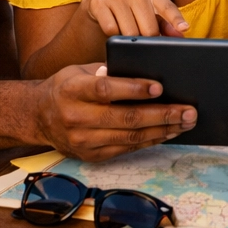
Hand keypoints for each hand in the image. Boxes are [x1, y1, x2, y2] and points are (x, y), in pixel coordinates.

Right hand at [37, 64, 196, 161]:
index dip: (133, 89)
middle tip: (188, 110)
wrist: (39, 116)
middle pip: (125, 118)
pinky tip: (168, 132)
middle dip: (162, 114)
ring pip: (131, 137)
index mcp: (72, 90)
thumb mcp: (80, 71)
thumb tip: (149, 71)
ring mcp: (83, 140)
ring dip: (163, 130)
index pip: (106, 89)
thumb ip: (109, 71)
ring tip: (186, 122)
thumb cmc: (67, 87)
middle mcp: (76, 117)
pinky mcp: (91, 156)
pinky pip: (127, 149)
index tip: (159, 86)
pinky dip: (151, 140)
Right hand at [82, 0, 188, 38]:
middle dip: (146, 40)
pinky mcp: (98, 2)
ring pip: (129, 32)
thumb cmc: (129, 9)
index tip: (184, 28)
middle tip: (140, 37)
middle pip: (148, 29)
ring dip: (128, 40)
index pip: (167, 7)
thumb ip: (165, 23)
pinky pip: (111, 30)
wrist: (99, 1)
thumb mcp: (148, 12)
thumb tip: (181, 32)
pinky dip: (112, 36)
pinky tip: (111, 27)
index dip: (176, 19)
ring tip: (125, 32)